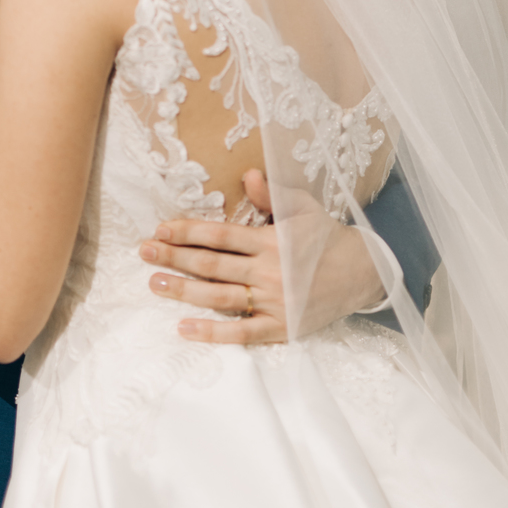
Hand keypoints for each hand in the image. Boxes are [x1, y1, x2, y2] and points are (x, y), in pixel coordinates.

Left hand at [141, 170, 385, 344]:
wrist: (363, 274)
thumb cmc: (327, 238)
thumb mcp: (302, 208)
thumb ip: (272, 194)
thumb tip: (247, 174)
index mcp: (270, 240)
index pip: (219, 235)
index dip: (187, 231)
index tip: (160, 229)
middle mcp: (268, 270)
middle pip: (211, 265)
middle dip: (174, 257)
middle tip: (143, 252)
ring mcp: (272, 301)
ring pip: (219, 296)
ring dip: (183, 290)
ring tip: (154, 283)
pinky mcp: (279, 327)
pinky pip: (241, 333)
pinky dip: (212, 333)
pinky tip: (184, 328)